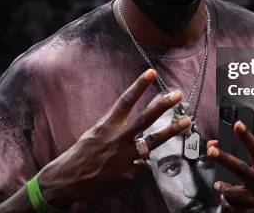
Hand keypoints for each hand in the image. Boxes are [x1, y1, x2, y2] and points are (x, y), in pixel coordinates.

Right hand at [37, 69, 190, 207]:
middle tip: (176, 95)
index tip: (151, 72)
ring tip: (186, 121)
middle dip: (162, 105)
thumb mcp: (95, 134)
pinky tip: (129, 166)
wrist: (68, 181)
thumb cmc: (81, 155)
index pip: (126, 101)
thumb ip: (115, 128)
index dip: (139, 85)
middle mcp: (118, 138)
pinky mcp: (128, 173)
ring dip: (171, 131)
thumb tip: (134, 127)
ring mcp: (125, 156)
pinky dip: (138, 163)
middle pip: (145, 118)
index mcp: (107, 125)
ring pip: (153, 142)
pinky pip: (140, 165)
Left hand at [207, 121, 253, 212]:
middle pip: (242, 169)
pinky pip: (231, 208)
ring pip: (232, 192)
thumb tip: (215, 144)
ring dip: (223, 189)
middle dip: (224, 158)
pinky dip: (227, 202)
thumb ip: (244, 157)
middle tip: (211, 150)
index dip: (247, 137)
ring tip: (220, 186)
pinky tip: (228, 199)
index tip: (237, 124)